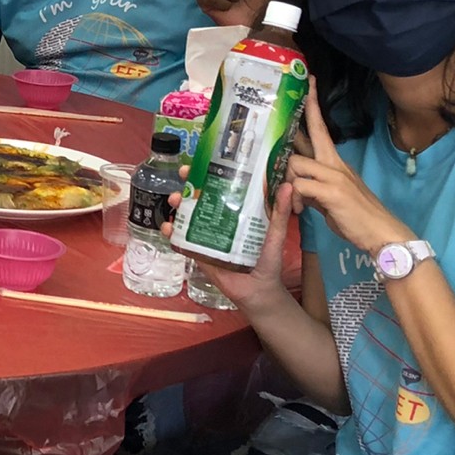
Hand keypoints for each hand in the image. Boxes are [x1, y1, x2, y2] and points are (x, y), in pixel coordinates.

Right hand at [179, 182, 300, 316]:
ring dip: (177, 207)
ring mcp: (207, 237)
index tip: (200, 162)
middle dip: (187, 187)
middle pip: (199, 199)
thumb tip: (286, 185)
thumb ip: (279, 213)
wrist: (258, 292)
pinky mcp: (198, 253)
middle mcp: (219, 222)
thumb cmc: (268, 261)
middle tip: (182, 179)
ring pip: (187, 217)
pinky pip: (182, 241)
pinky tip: (167, 228)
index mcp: (237, 212)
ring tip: (174, 202)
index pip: (221, 188)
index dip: (208, 174)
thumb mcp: (275, 235)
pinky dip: (172, 234)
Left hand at [285, 88, 412, 256]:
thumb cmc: (356, 217)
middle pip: (313, 131)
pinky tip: (301, 210)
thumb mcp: (329, 199)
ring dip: (288, 182)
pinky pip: (300, 185)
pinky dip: (295, 198)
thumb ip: (312, 187)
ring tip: (296, 203)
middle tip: (304, 84)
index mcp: (335, 163)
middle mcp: (334, 164)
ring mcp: (334, 175)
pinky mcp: (332, 191)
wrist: (381, 233)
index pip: (321, 129)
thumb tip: (295, 186)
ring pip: (295, 163)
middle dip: (305, 110)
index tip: (310, 82)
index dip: (313, 106)